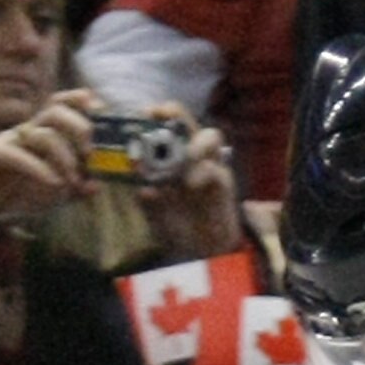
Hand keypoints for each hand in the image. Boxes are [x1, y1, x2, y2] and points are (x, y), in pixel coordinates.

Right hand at [0, 88, 104, 228]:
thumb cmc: (20, 195)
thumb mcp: (56, 194)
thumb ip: (77, 189)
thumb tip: (98, 186)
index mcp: (43, 134)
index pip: (61, 106)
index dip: (80, 102)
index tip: (101, 109)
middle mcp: (27, 131)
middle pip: (55, 111)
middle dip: (79, 127)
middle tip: (91, 153)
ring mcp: (10, 139)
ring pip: (42, 135)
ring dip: (64, 158)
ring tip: (72, 182)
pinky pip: (19, 154)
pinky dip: (40, 169)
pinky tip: (54, 183)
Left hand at [132, 102, 244, 262]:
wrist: (199, 252)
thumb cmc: (175, 225)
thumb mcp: (151, 210)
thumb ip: (145, 196)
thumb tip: (141, 185)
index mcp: (169, 155)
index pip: (162, 125)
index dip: (153, 115)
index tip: (142, 114)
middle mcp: (190, 154)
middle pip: (186, 120)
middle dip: (174, 113)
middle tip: (160, 116)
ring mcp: (209, 166)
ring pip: (210, 136)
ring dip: (195, 142)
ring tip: (183, 156)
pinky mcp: (224, 182)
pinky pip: (215, 168)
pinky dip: (203, 171)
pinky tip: (191, 183)